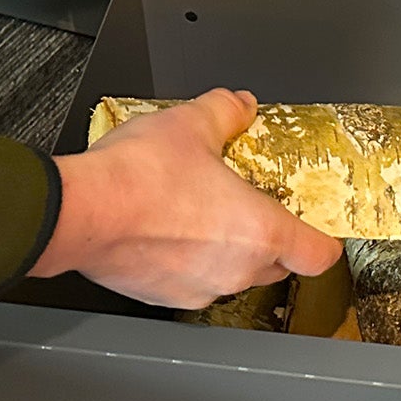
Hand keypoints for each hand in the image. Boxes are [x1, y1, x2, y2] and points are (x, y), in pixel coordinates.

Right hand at [30, 88, 342, 309]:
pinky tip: (169, 228)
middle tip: (252, 204)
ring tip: (204, 211)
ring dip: (228, 249)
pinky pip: (193, 281)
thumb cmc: (136, 178)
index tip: (315, 225)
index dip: (322, 239)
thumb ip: (226, 112)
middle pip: (278, 265)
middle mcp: (236, 269)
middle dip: (272, 238)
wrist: (78, 212)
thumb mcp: (192, 123)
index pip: (318, 255)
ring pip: (234, 274)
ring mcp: (200, 289)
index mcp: (260, 232)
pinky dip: (190, 260)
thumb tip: (239, 105)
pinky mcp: (164, 296)